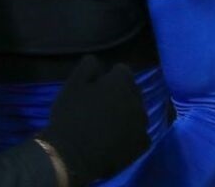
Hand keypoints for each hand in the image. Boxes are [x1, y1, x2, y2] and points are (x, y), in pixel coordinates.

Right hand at [38, 56, 149, 184]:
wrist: (74, 154)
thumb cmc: (71, 115)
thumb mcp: (72, 84)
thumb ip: (87, 67)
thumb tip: (97, 59)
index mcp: (121, 82)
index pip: (122, 70)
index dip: (109, 77)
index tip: (97, 85)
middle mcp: (138, 100)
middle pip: (132, 91)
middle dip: (120, 94)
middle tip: (101, 105)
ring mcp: (143, 124)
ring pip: (136, 112)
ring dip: (126, 114)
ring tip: (108, 123)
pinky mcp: (142, 145)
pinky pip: (139, 134)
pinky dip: (130, 134)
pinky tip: (116, 139)